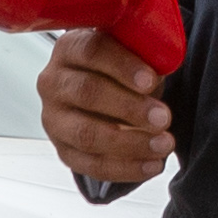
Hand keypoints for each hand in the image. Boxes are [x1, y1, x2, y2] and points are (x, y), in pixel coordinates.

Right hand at [39, 31, 173, 184]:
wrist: (105, 93)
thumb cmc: (120, 69)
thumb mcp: (131, 53)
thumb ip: (143, 55)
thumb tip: (161, 67)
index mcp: (69, 48)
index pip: (91, 51)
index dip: (122, 66)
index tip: (151, 80)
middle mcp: (53, 82)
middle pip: (87, 93)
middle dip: (129, 108)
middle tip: (163, 118)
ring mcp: (54, 119)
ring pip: (86, 134)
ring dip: (130, 143)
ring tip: (163, 144)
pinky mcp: (63, 150)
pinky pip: (91, 165)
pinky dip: (125, 168)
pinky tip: (152, 165)